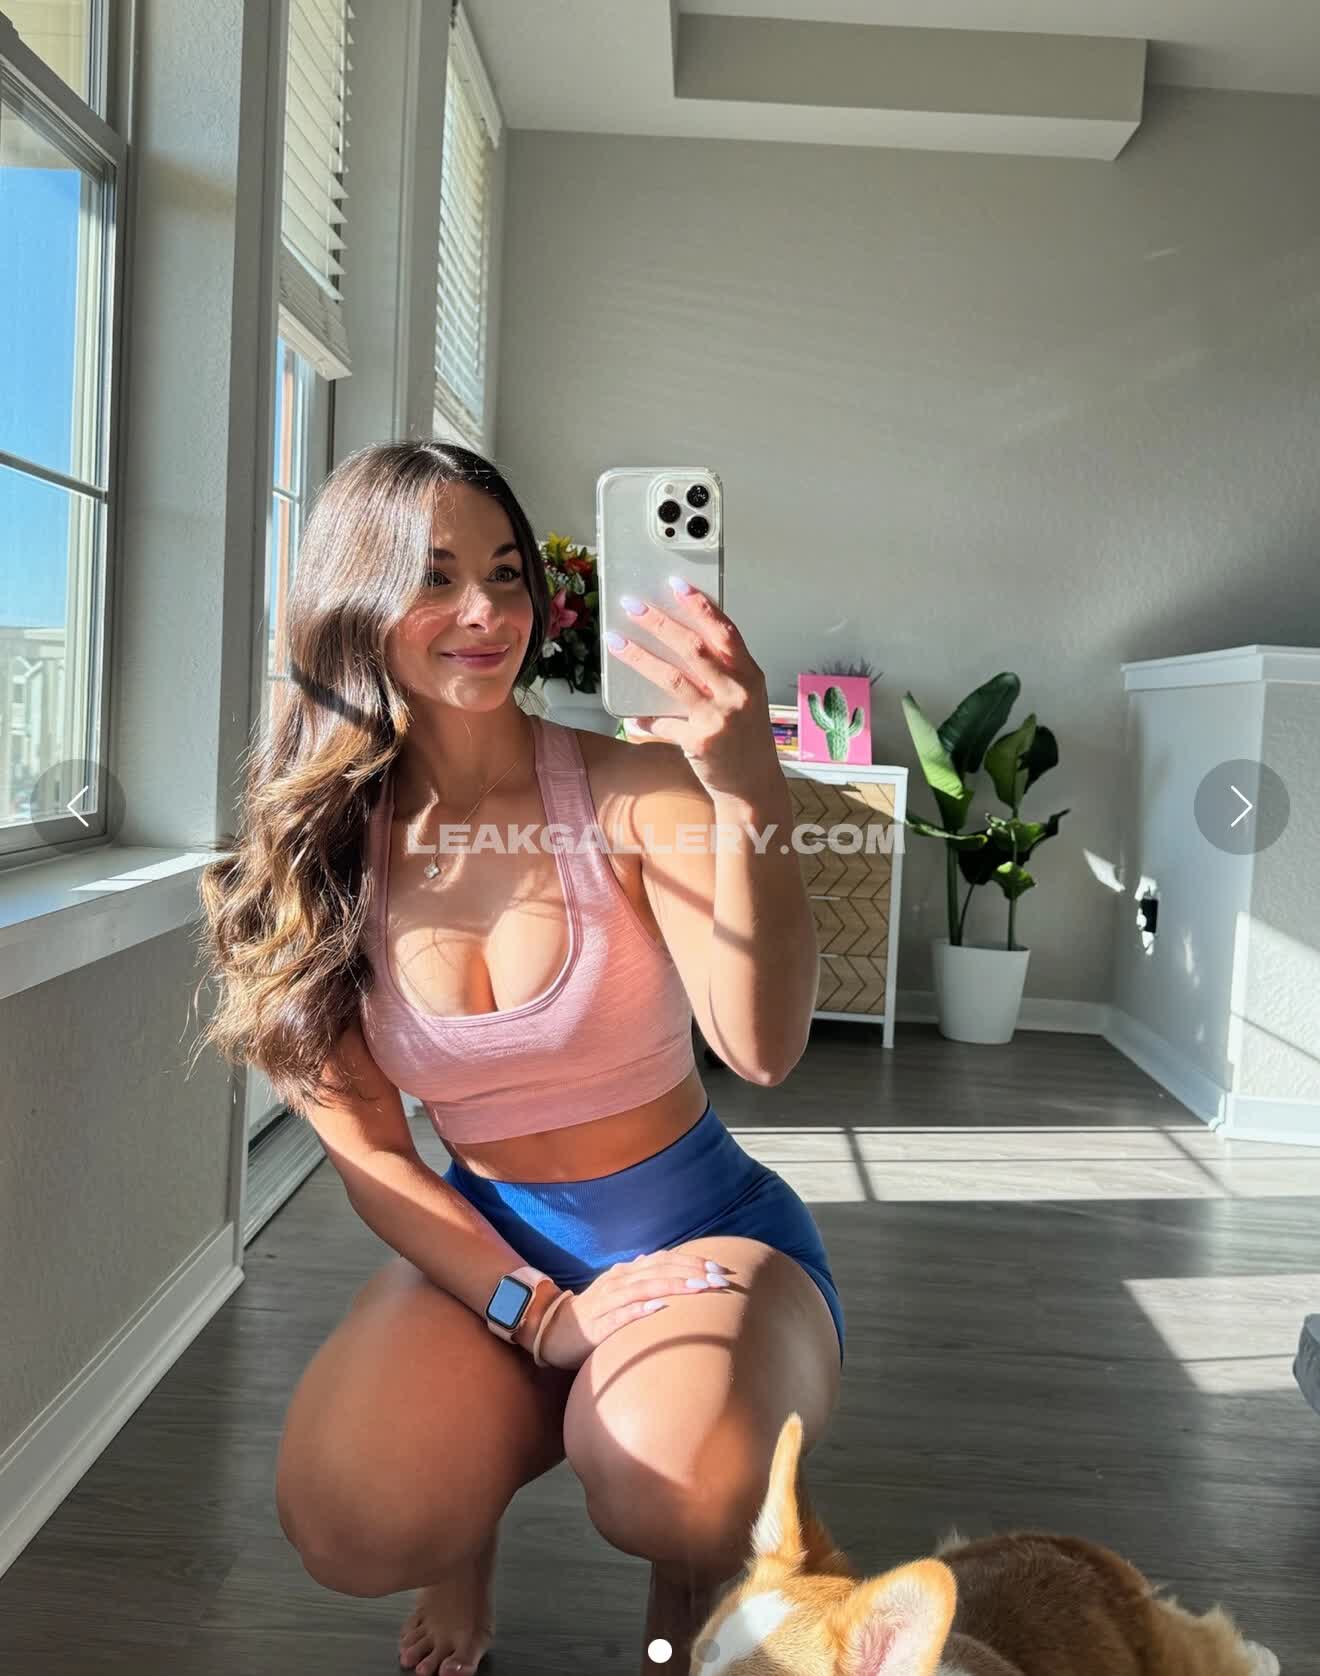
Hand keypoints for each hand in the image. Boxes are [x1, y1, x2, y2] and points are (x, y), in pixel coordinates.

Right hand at [531, 1251, 734, 1371]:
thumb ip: (639, 1276)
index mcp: (626, 1273)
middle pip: (659, 1270)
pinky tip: (659, 1308)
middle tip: (720, 1279)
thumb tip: (659, 1260)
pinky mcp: (597, 1326)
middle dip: (692, 1273)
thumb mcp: (618, 1290)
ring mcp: (606, 1302)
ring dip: (673, 1286)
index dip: (692, 1262)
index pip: (664, 1260)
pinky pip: (620, 1316)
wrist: (552, 1332)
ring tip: (700, 1288)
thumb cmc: (593, 1314)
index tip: (721, 1269)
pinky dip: (640, 1310)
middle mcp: (618, 1282)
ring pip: (643, 1288)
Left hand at [608, 582, 776, 801]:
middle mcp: (737, 692)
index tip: (674, 584)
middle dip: (659, 622)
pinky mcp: (701, 741)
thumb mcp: (744, 698)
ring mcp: (719, 717)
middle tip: (632, 606)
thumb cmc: (746, 738)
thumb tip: (678, 641)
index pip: (724, 630)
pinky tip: (631, 715)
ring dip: (639, 657)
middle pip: (693, 647)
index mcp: (749, 675)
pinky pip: (663, 723)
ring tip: (615, 641)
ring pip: (672, 677)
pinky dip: (644, 718)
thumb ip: (721, 671)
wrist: (754, 785)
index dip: (699, 604)